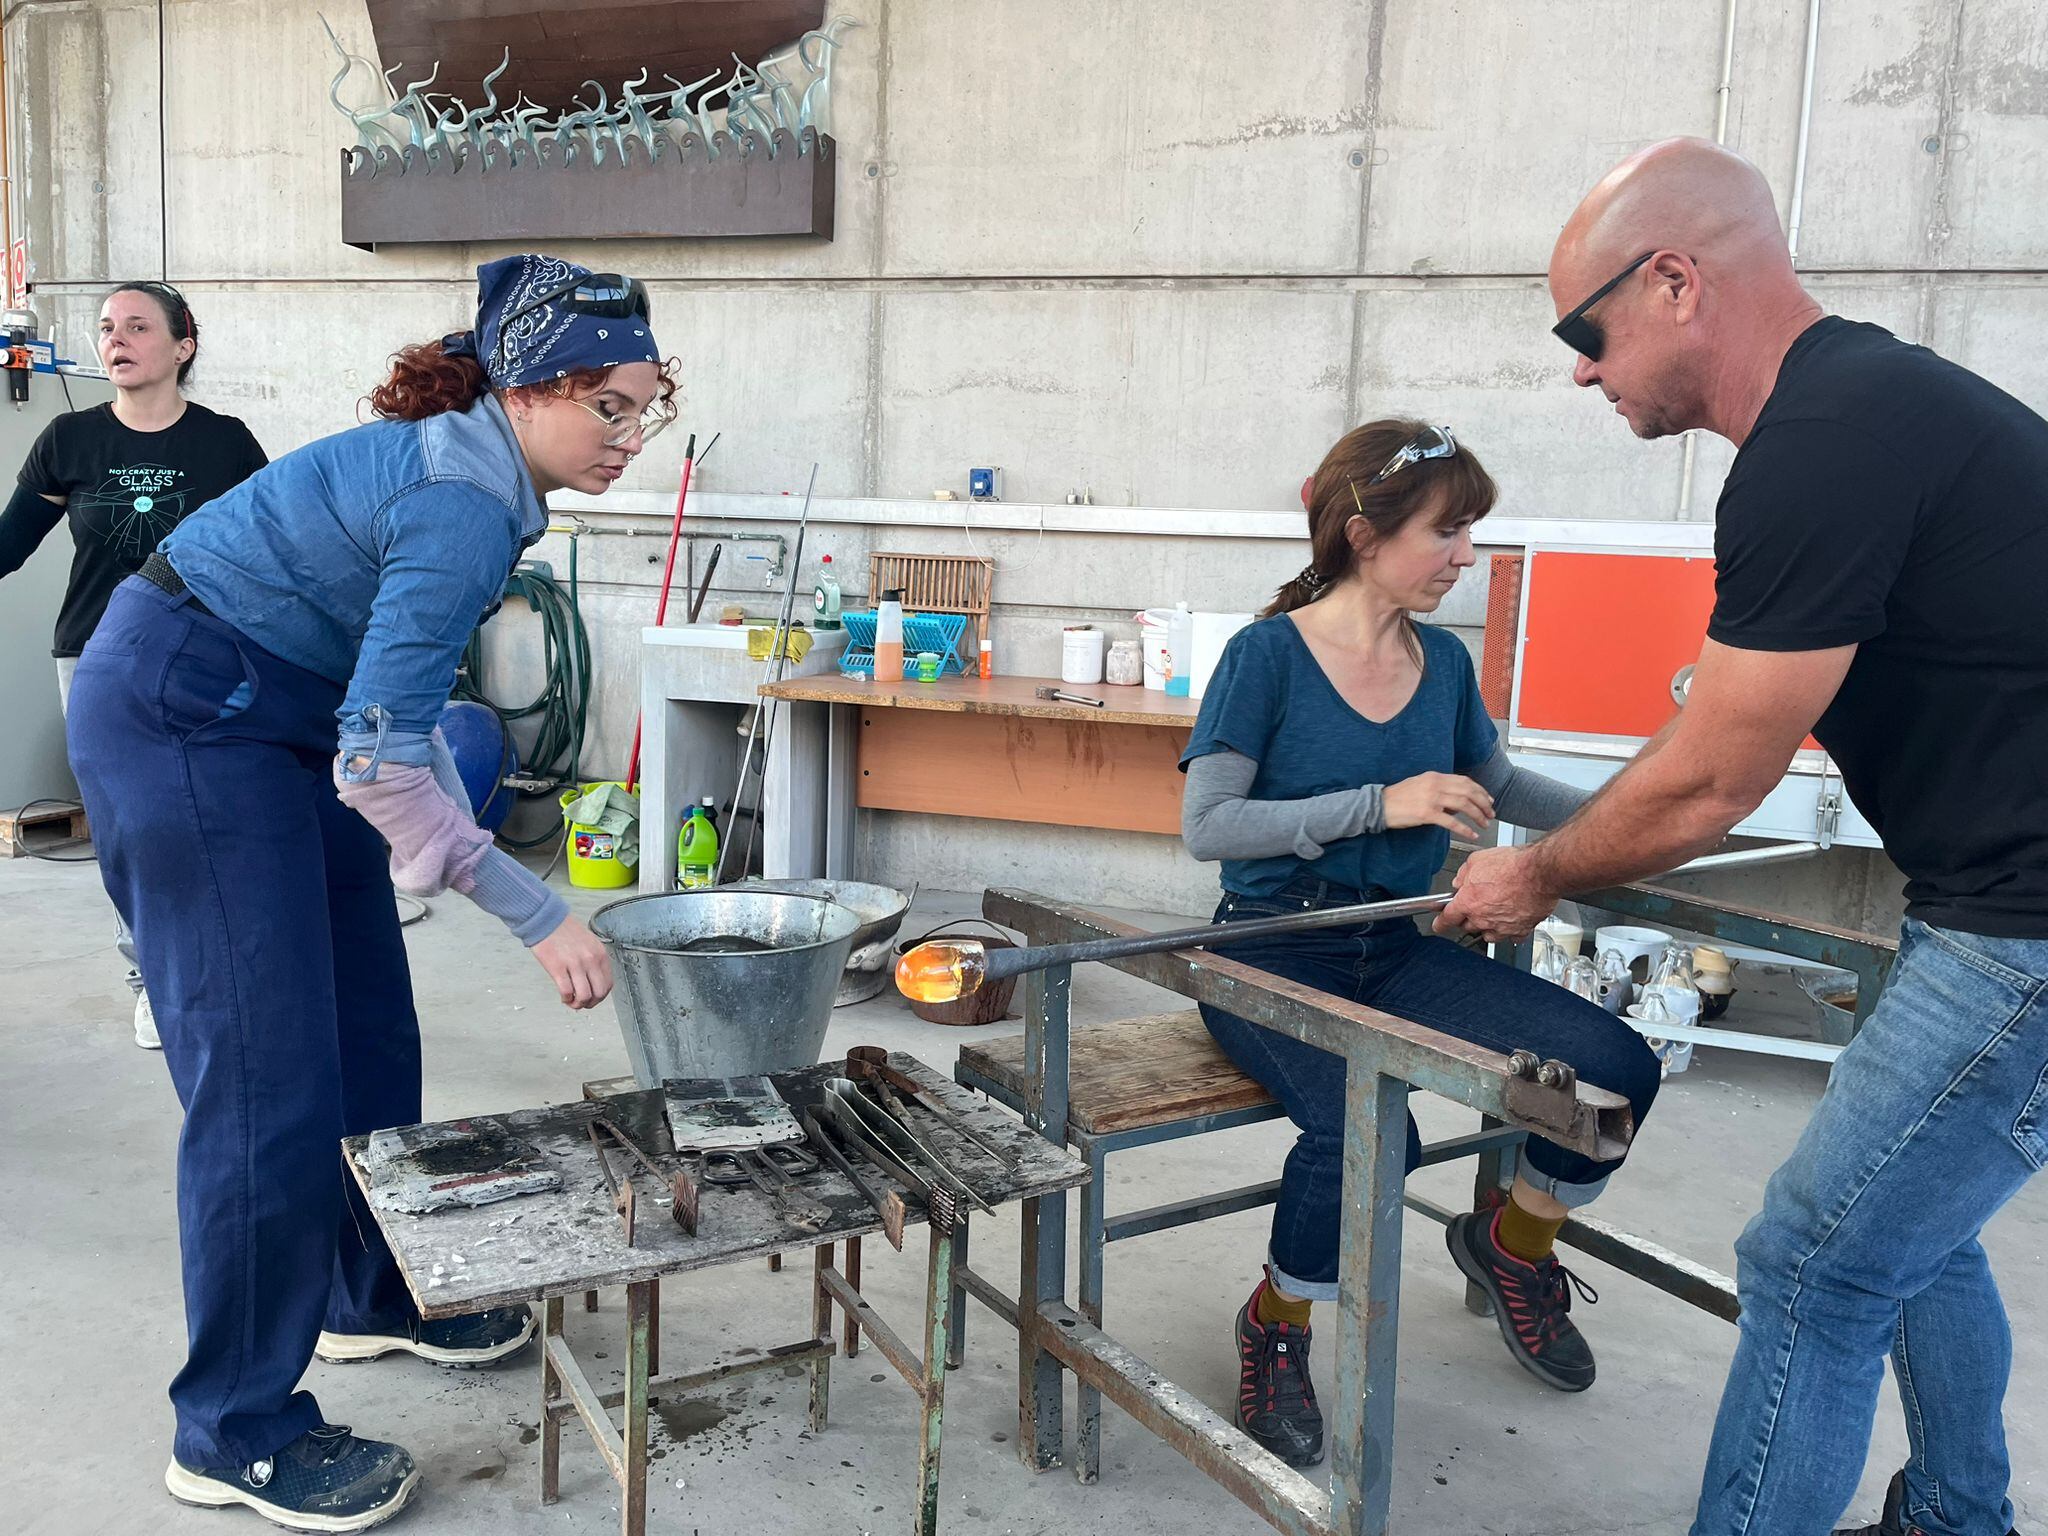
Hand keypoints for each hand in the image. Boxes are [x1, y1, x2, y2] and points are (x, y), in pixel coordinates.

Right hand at [532, 915, 612, 1008]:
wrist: (546, 919)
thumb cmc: (565, 930)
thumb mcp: (589, 942)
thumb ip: (594, 960)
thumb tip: (593, 981)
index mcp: (600, 954)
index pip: (608, 984)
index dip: (600, 996)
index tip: (593, 998)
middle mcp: (590, 960)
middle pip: (598, 993)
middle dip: (591, 1003)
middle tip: (582, 1003)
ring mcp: (575, 964)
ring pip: (584, 995)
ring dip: (578, 1004)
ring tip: (571, 1001)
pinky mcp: (558, 968)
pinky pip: (567, 991)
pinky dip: (566, 999)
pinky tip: (563, 996)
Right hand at [1383, 772, 1494, 840]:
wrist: (1378, 805)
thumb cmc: (1398, 797)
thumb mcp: (1420, 786)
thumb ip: (1439, 790)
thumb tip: (1457, 803)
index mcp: (1434, 776)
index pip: (1464, 781)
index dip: (1480, 790)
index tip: (1489, 799)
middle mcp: (1435, 785)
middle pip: (1468, 792)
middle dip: (1484, 803)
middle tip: (1491, 814)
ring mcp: (1431, 799)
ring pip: (1464, 805)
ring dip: (1478, 815)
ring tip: (1485, 824)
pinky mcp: (1426, 813)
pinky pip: (1451, 822)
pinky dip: (1465, 829)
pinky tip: (1472, 835)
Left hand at [1435, 844, 1557, 941]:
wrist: (1540, 872)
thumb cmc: (1512, 865)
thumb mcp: (1477, 860)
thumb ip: (1464, 874)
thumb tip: (1459, 881)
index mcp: (1468, 902)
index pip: (1447, 918)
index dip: (1440, 923)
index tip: (1439, 925)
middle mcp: (1483, 918)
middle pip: (1467, 926)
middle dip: (1467, 917)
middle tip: (1477, 904)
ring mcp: (1502, 927)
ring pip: (1488, 934)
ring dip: (1487, 926)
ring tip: (1494, 911)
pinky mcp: (1520, 930)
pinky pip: (1511, 936)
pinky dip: (1509, 930)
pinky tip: (1512, 919)